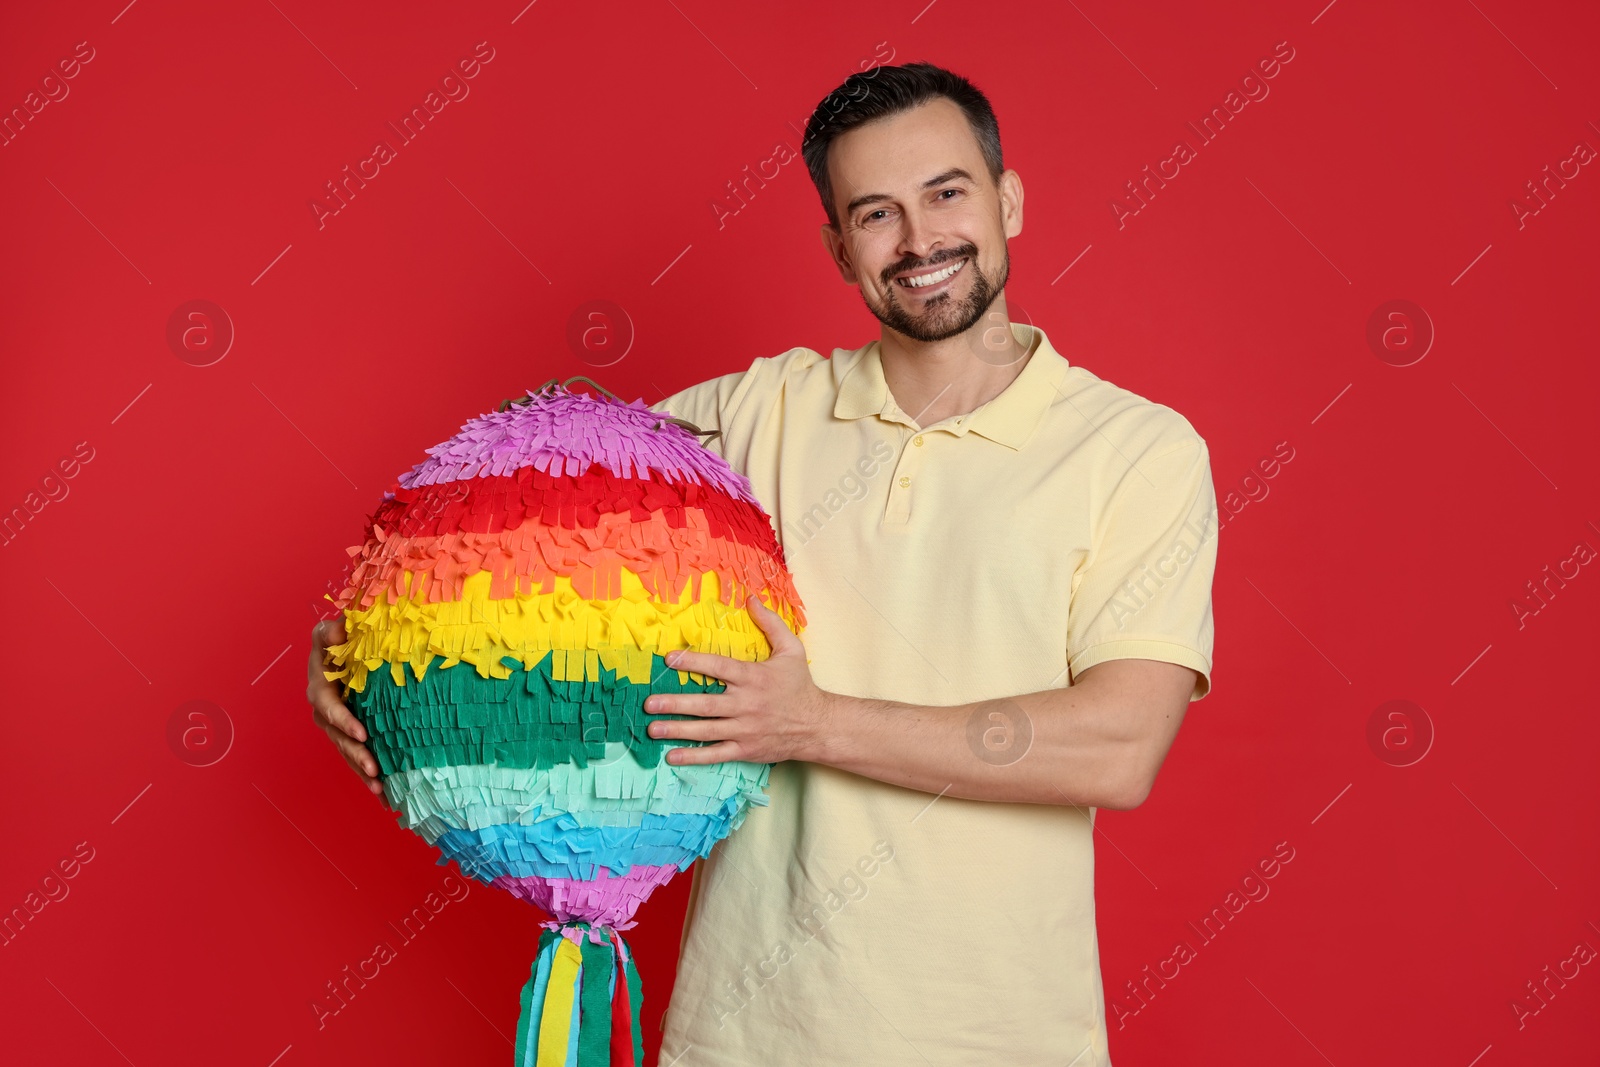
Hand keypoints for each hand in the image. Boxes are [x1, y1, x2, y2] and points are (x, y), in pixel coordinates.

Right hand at [307, 617, 383, 796]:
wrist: (339, 654)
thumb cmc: (336, 642)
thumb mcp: (328, 634)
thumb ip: (329, 632)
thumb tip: (337, 631)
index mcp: (320, 689)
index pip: (329, 708)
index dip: (343, 721)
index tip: (362, 734)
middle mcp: (325, 712)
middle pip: (339, 738)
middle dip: (356, 756)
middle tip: (374, 770)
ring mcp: (336, 727)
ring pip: (348, 752)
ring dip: (362, 772)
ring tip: (380, 790)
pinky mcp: (348, 735)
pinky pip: (357, 756)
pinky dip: (368, 774)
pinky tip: (385, 793)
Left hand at [643, 597, 835, 765]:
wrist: (817, 725)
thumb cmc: (800, 685)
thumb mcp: (791, 649)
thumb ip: (770, 623)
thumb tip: (751, 599)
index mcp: (753, 677)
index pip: (719, 667)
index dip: (693, 662)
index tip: (668, 659)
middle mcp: (746, 704)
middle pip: (705, 704)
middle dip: (675, 704)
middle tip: (649, 703)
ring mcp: (745, 730)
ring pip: (706, 730)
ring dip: (677, 730)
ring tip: (652, 728)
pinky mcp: (746, 750)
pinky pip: (715, 754)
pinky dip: (694, 757)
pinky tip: (672, 757)